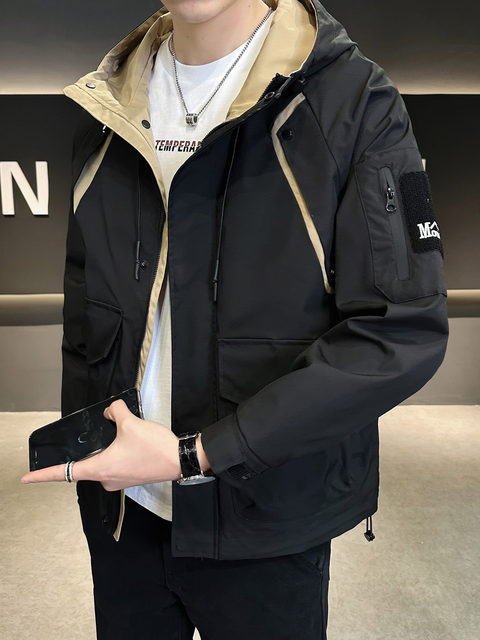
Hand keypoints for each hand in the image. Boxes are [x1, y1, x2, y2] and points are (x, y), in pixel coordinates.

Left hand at [20, 399, 182, 490]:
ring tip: (123, 436)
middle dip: (87, 450)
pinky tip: (128, 442)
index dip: (43, 475)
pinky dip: (116, 454)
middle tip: (98, 437)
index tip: (27, 478)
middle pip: (85, 465)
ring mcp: (119, 481)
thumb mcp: (131, 423)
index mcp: (100, 468)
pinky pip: (114, 466)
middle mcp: (106, 479)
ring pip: (102, 464)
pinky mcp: (130, 478)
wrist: (179, 459)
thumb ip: (116, 412)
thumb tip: (111, 411)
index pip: (64, 473)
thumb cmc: (154, 447)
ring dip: (105, 451)